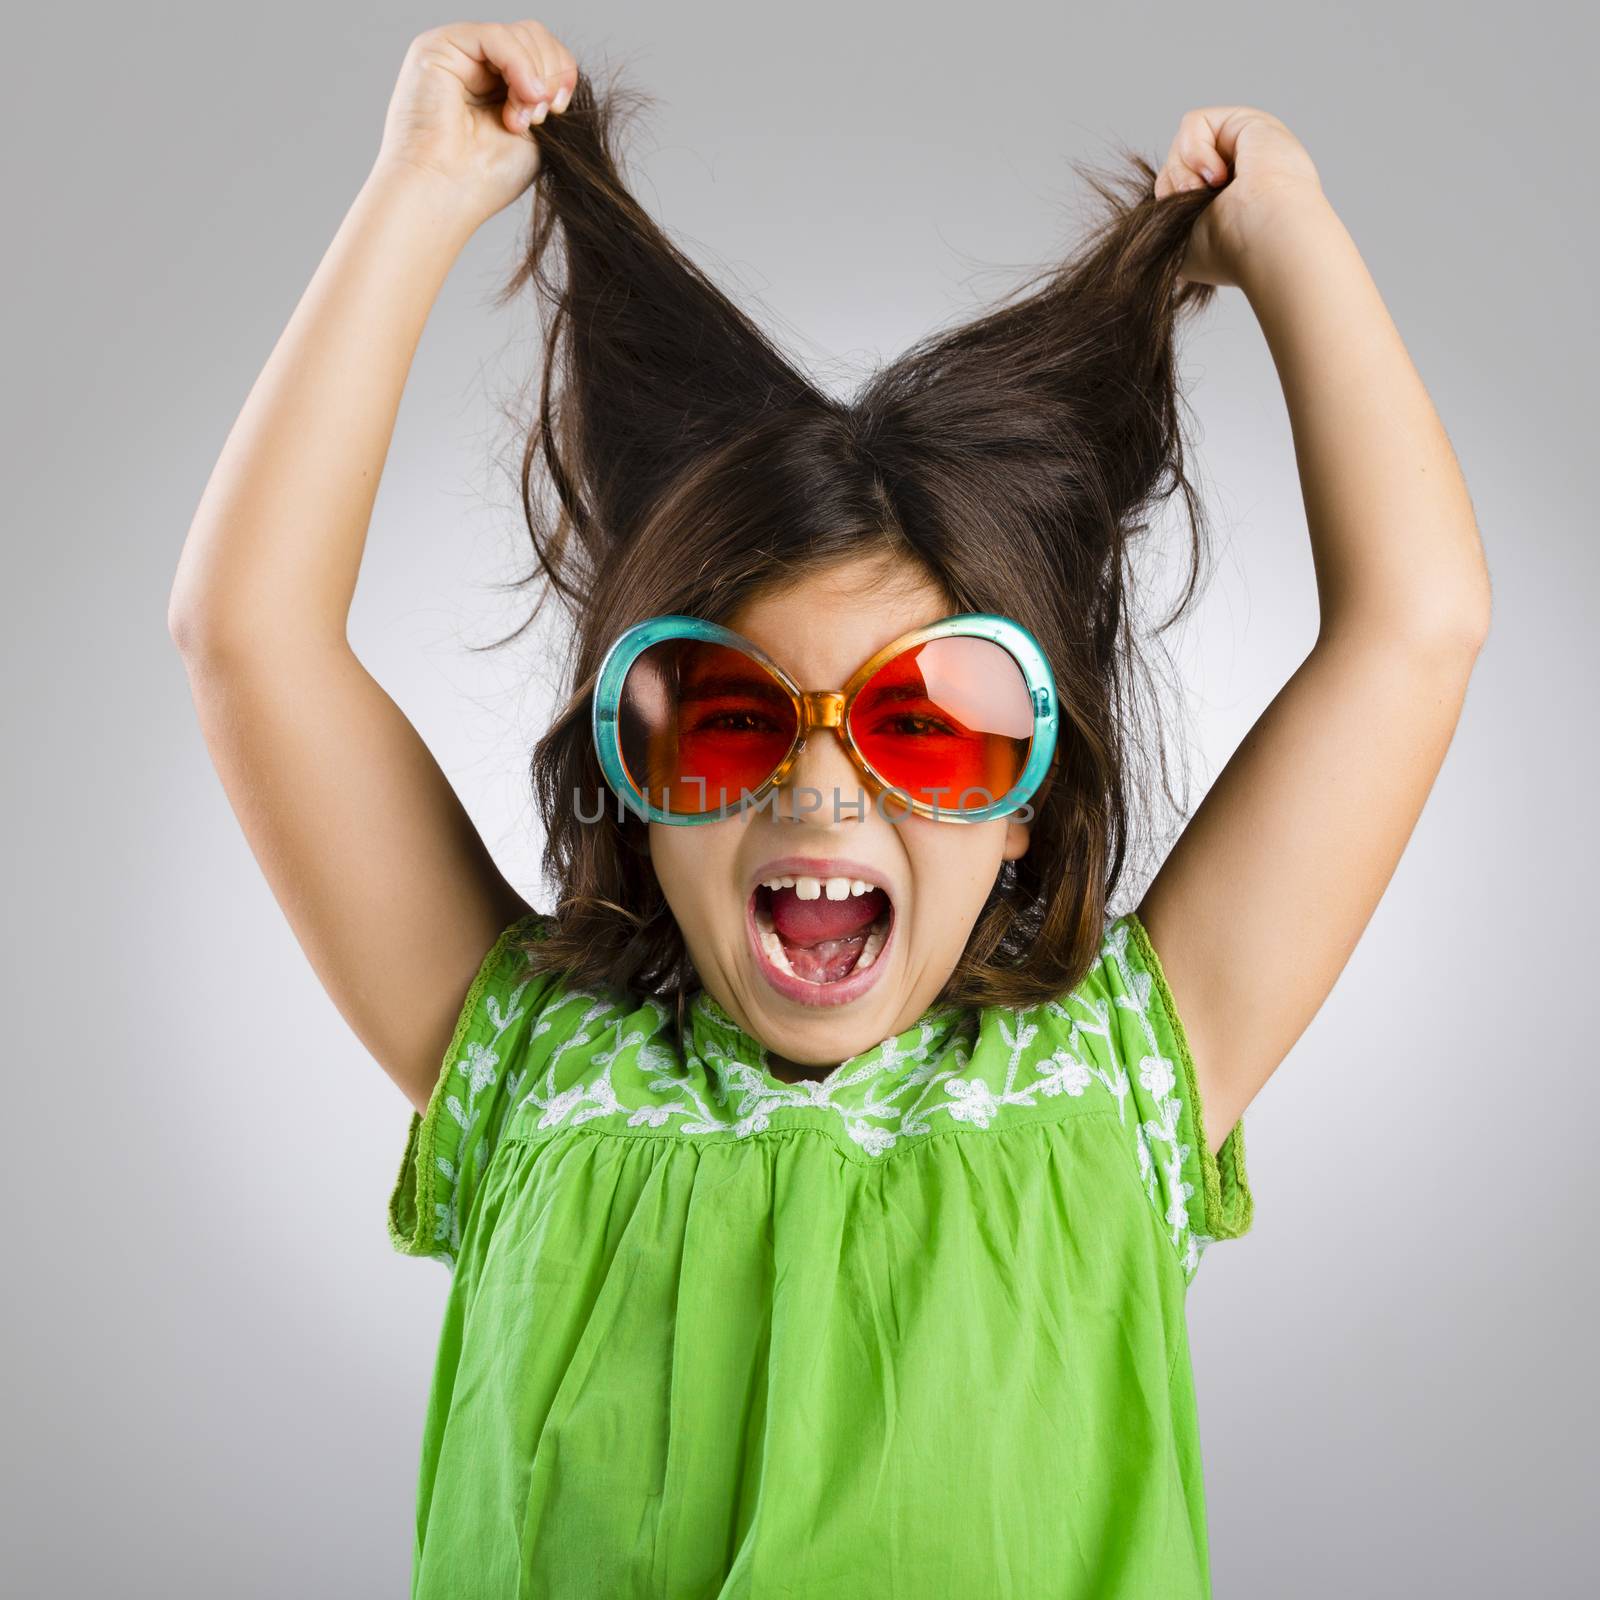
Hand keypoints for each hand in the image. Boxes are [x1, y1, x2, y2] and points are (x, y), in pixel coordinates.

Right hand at [371, 20, 577, 233]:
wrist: (443, 193)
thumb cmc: (484, 176)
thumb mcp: (534, 132)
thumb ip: (548, 94)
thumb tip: (565, 68)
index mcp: (497, 83)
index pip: (543, 51)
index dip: (561, 73)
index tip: (560, 111)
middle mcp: (476, 62)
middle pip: (535, 36)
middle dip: (551, 75)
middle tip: (540, 119)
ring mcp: (457, 51)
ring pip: (521, 34)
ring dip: (536, 77)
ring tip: (522, 120)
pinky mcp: (439, 45)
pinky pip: (497, 36)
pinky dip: (520, 65)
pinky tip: (524, 97)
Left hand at [1154, 107, 1324, 288]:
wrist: (1263, 237)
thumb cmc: (1226, 248)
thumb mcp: (1180, 237)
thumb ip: (1167, 212)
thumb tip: (1159, 199)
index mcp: (1224, 204)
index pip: (1174, 189)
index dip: (1168, 203)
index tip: (1185, 227)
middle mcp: (1236, 175)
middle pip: (1174, 165)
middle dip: (1173, 186)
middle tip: (1194, 207)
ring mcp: (1243, 148)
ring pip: (1181, 146)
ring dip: (1183, 173)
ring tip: (1206, 192)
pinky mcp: (1247, 122)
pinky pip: (1194, 122)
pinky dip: (1195, 150)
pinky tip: (1217, 175)